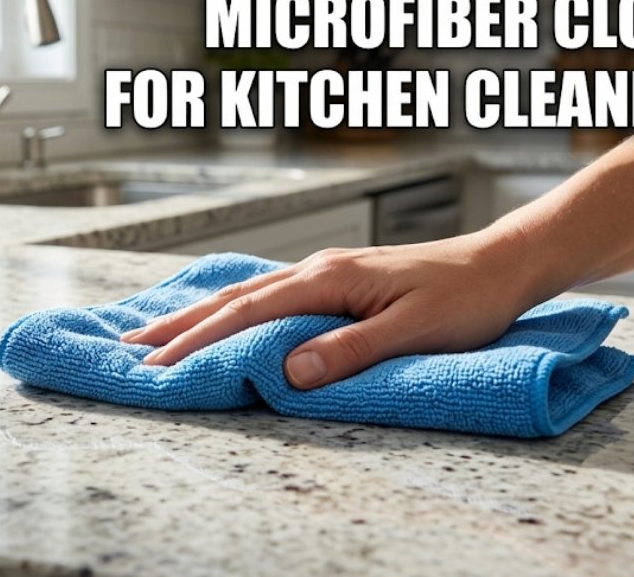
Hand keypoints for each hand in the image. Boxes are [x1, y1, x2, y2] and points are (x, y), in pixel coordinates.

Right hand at [121, 233, 538, 389]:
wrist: (501, 263)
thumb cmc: (465, 297)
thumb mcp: (414, 330)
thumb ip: (351, 349)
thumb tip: (291, 371)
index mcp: (329, 277)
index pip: (249, 312)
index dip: (199, 338)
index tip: (158, 361)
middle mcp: (318, 268)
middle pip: (234, 297)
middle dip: (180, 323)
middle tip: (131, 345)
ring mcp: (326, 270)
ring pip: (247, 291)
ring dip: (199, 312)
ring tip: (159, 329)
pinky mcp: (337, 278)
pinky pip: (269, 291)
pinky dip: (233, 305)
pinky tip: (222, 311)